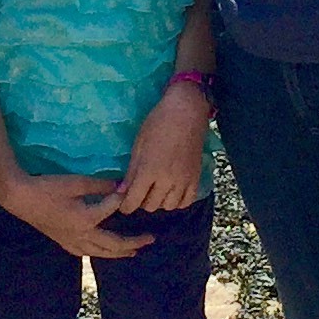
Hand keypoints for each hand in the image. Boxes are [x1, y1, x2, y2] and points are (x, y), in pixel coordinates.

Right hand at [1, 169, 149, 260]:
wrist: (20, 199)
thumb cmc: (48, 188)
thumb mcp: (76, 182)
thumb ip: (99, 185)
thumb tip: (120, 186)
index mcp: (86, 219)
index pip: (112, 209)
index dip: (121, 198)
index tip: (128, 188)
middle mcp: (82, 236)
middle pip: (113, 244)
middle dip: (133, 242)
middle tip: (150, 239)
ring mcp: (72, 242)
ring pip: (101, 253)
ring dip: (119, 253)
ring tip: (133, 252)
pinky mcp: (64, 242)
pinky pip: (86, 252)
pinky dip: (100, 253)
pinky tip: (102, 252)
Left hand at [113, 82, 208, 214]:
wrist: (186, 112)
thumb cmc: (157, 123)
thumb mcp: (138, 145)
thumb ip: (131, 171)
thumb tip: (122, 191)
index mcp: (149, 171)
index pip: (133, 201)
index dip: (125, 206)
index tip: (123, 204)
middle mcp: (167, 180)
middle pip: (150, 206)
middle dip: (141, 202)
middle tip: (138, 192)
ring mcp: (184, 181)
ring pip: (168, 207)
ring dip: (158, 203)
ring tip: (154, 191)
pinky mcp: (196, 178)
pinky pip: (186, 202)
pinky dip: (177, 202)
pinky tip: (171, 193)